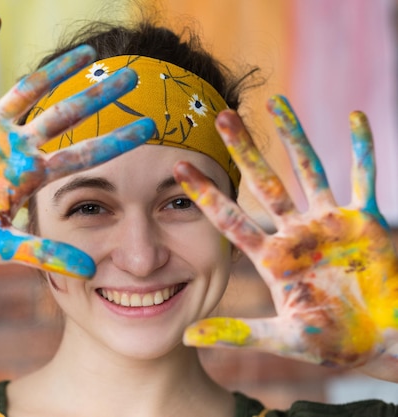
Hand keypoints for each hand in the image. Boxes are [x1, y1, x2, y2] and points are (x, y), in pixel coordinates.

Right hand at [0, 15, 154, 277]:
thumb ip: (43, 255)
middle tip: (134, 79)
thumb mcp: (0, 248)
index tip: (151, 127)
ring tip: (89, 53)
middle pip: (66, 116)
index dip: (116, 141)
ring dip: (56, 71)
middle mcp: (15, 146)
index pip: (83, 155)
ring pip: (28, 90)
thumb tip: (91, 273)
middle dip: (98, 97)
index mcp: (29, 175)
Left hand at [174, 95, 397, 372]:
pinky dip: (363, 149)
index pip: (229, 220)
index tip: (176, 166)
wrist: (385, 339)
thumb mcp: (284, 340)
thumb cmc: (336, 343)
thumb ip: (238, 335)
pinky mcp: (368, 222)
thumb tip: (186, 337)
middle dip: (245, 149)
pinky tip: (355, 117)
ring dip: (294, 135)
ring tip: (274, 100)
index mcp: (273, 259)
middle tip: (220, 115)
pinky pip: (366, 177)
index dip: (204, 194)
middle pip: (266, 182)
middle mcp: (297, 234)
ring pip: (309, 169)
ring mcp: (331, 224)